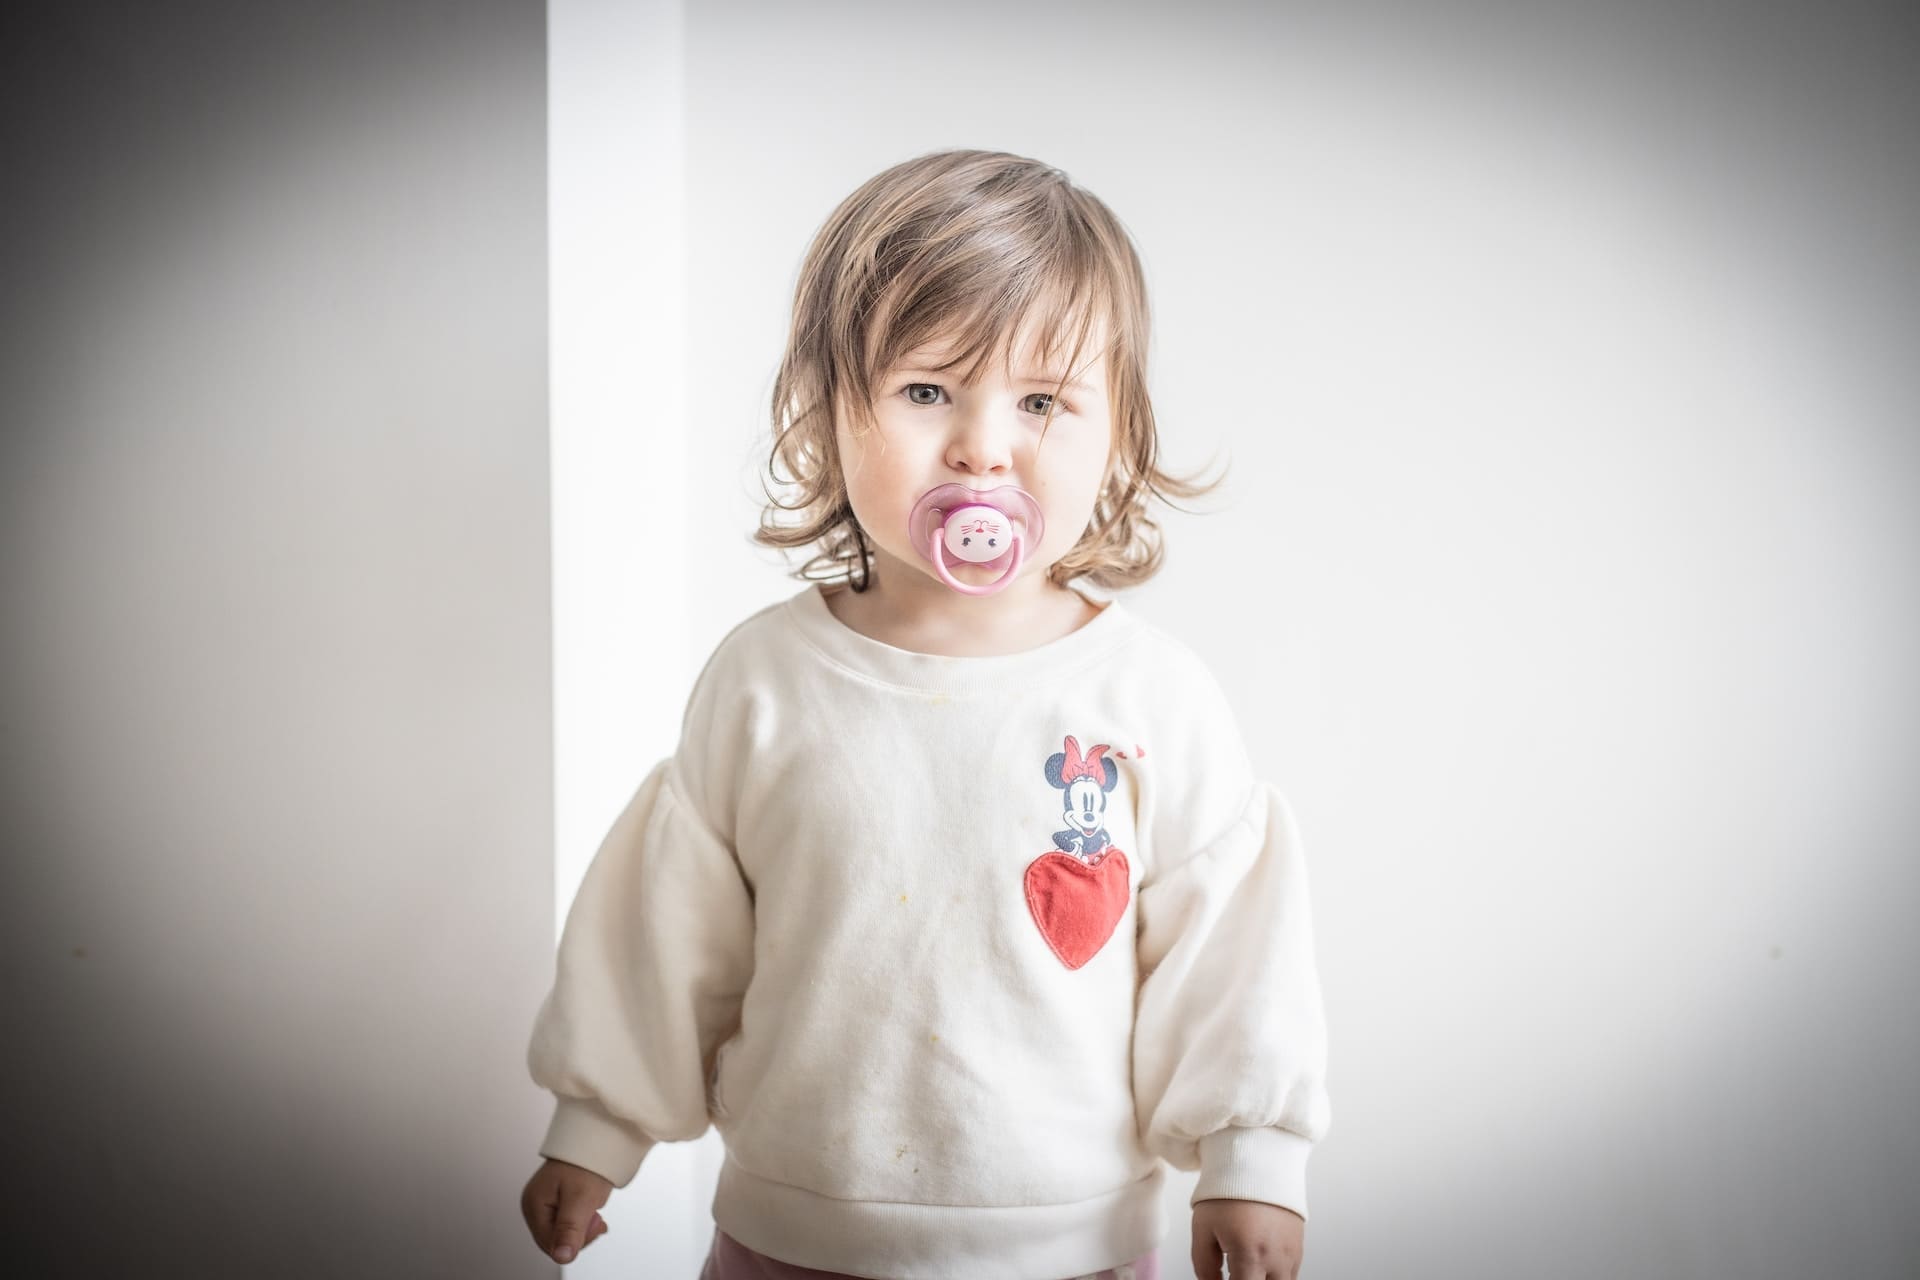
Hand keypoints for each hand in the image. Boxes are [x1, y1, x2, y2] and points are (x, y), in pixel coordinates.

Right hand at [521, 1157, 612, 1263]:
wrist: (597, 1138)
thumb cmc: (586, 1161)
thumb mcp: (581, 1198)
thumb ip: (570, 1229)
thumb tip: (562, 1256)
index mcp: (534, 1204)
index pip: (548, 1243)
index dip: (573, 1241)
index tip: (592, 1224)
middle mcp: (535, 1205)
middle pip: (555, 1240)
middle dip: (579, 1233)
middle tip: (595, 1215)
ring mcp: (545, 1203)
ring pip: (564, 1233)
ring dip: (583, 1226)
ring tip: (593, 1208)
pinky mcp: (557, 1201)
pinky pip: (568, 1223)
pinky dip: (583, 1220)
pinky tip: (591, 1211)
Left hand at [1190, 1197, 1304, 1278]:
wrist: (1256, 1159)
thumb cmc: (1227, 1190)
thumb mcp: (1202, 1228)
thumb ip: (1204, 1266)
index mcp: (1250, 1255)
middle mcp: (1276, 1258)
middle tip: (1234, 1273)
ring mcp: (1291, 1254)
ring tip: (1246, 1270)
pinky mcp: (1299, 1247)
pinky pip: (1290, 1275)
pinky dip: (1274, 1276)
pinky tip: (1259, 1266)